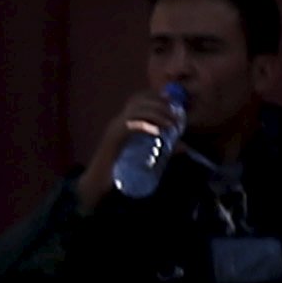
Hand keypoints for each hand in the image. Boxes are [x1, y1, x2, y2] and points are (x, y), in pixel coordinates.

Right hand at [75, 93, 179, 211]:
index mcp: (124, 122)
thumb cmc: (119, 171)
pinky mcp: (112, 139)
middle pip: (140, 102)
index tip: (175, 105)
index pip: (139, 99)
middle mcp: (117, 121)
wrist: (98, 184)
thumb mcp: (144, 155)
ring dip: (158, 114)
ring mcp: (114, 129)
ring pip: (137, 111)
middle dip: (162, 106)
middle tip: (178, 118)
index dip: (158, 97)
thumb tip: (183, 147)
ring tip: (171, 125)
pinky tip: (158, 132)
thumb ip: (162, 149)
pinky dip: (146, 126)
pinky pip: (130, 126)